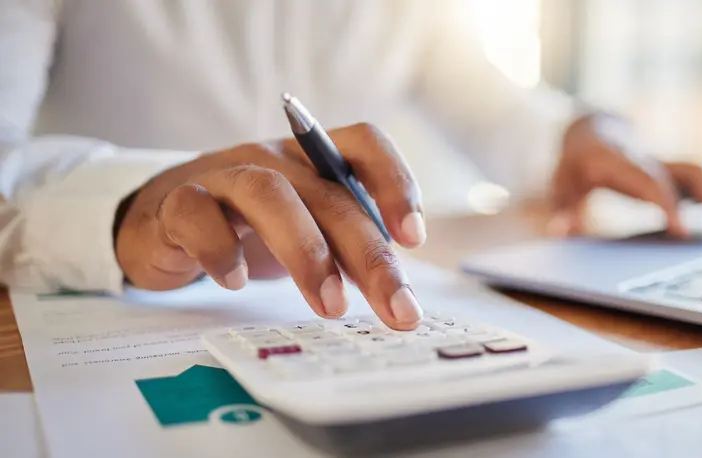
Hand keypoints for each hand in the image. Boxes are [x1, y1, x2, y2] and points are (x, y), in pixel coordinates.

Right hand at [115, 123, 425, 329]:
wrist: (161, 220)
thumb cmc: (248, 227)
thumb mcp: (306, 229)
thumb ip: (346, 247)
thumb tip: (397, 291)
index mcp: (313, 159)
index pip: (364, 143)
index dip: (395, 181)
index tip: (413, 238)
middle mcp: (274, 158)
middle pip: (329, 194)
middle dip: (369, 255)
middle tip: (396, 308)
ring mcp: (224, 175)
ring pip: (269, 195)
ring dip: (306, 252)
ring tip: (330, 306)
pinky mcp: (177, 202)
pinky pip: (197, 215)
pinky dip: (221, 250)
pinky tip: (236, 282)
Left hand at [548, 114, 701, 237]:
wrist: (592, 132)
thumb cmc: (576, 164)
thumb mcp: (561, 184)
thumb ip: (563, 208)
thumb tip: (559, 231)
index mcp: (623, 162)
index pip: (651, 182)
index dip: (668, 204)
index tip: (683, 233)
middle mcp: (653, 160)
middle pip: (692, 173)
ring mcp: (669, 164)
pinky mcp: (678, 173)